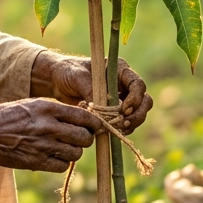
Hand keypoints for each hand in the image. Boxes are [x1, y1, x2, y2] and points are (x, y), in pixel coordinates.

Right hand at [0, 98, 101, 172]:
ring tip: (64, 146)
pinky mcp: (37, 162)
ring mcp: (43, 145)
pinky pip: (62, 166)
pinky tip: (54, 156)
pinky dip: (62, 162)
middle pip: (84, 137)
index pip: (85, 117)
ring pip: (76, 153)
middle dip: (85, 138)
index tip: (95, 126)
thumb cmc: (9, 116)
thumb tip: (83, 115)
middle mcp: (48, 126)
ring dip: (74, 151)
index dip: (94, 123)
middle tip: (79, 137)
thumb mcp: (32, 104)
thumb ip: (56, 110)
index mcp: (48, 107)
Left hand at [31, 50, 152, 133]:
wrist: (57, 81)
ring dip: (132, 123)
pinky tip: (114, 132)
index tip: (124, 109)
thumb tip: (102, 109)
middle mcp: (124, 84)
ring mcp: (121, 98)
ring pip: (138, 113)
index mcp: (119, 69)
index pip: (137, 84)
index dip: (135, 98)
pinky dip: (123, 129)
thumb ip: (91, 90)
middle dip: (138, 114)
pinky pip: (126, 122)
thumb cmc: (68, 71)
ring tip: (120, 129)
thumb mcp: (77, 76)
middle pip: (144, 100)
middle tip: (125, 123)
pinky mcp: (114, 112)